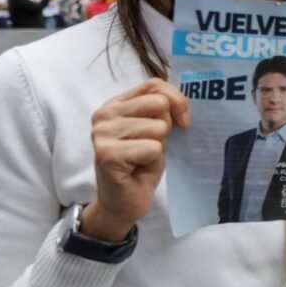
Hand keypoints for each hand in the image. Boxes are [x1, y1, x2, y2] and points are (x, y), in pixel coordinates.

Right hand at [83, 78, 189, 240]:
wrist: (123, 202)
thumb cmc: (141, 164)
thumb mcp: (156, 129)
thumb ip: (164, 109)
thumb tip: (183, 104)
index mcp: (115, 104)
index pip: (154, 84)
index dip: (176, 101)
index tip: (183, 121)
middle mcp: (104, 115)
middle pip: (159, 103)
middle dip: (166, 127)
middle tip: (152, 146)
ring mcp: (102, 134)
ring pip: (158, 127)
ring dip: (158, 146)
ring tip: (142, 158)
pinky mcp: (107, 154)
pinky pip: (152, 148)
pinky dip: (153, 160)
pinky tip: (137, 169)